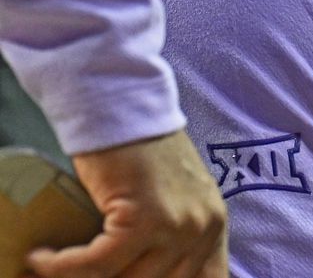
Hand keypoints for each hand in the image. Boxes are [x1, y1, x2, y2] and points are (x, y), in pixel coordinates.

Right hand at [27, 129, 226, 276]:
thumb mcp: (177, 198)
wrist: (125, 106)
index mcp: (215, 226)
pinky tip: (42, 258)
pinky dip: (62, 265)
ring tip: (59, 266)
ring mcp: (178, 225)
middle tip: (86, 274)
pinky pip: (96, 264)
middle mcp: (204, 228)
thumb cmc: (142, 150)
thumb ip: (176, 237)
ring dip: (84, 277)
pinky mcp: (143, 220)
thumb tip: (150, 271)